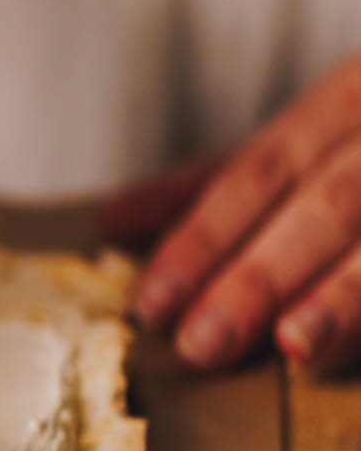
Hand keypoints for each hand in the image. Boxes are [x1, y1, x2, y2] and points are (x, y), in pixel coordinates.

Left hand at [101, 53, 360, 373]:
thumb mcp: (318, 131)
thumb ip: (222, 178)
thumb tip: (114, 219)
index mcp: (352, 96)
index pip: (264, 166)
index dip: (205, 232)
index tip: (151, 301)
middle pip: (330, 200)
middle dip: (264, 271)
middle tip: (203, 344)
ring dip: (350, 292)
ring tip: (297, 349)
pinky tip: (351, 355)